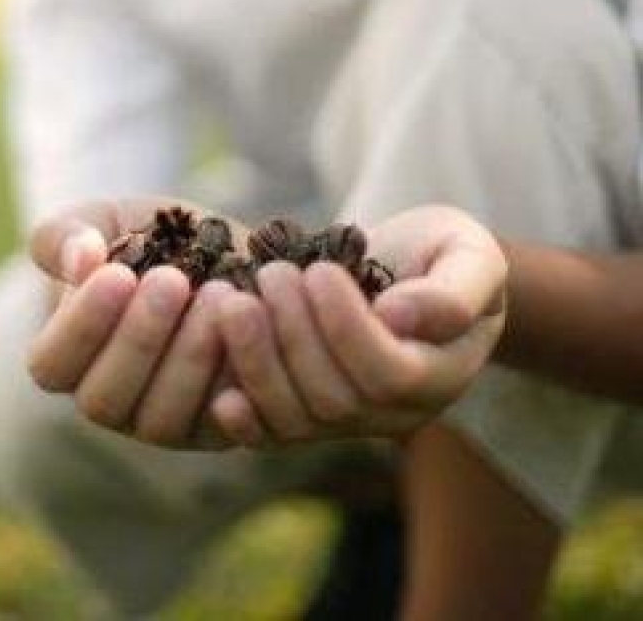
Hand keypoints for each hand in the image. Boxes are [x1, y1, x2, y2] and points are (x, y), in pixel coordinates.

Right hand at [27, 197, 246, 448]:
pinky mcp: (214, 424)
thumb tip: (80, 258)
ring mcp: (160, 420)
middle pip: (103, 399)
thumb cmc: (147, 235)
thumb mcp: (103, 220)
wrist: (220, 249)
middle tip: (172, 280)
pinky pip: (219, 422)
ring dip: (188, 356)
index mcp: (69, 357)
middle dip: (139, 339)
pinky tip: (247, 323)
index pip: (53, 365)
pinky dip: (232, 374)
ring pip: (160, 419)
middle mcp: (109, 398)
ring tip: (217, 294)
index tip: (117, 274)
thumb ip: (68, 235)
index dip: (82, 325)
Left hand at [207, 206, 506, 447]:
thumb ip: (453, 290)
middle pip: (335, 399)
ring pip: (297, 419)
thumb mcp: (469, 255)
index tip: (320, 270)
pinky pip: (274, 435)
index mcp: (440, 376)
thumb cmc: (443, 254)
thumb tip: (399, 319)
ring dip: (257, 360)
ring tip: (233, 300)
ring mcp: (349, 421)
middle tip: (271, 274)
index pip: (389, 374)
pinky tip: (220, 392)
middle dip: (293, 334)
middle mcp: (396, 413)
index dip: (347, 328)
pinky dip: (245, 420)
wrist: (410, 267)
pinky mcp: (307, 414)